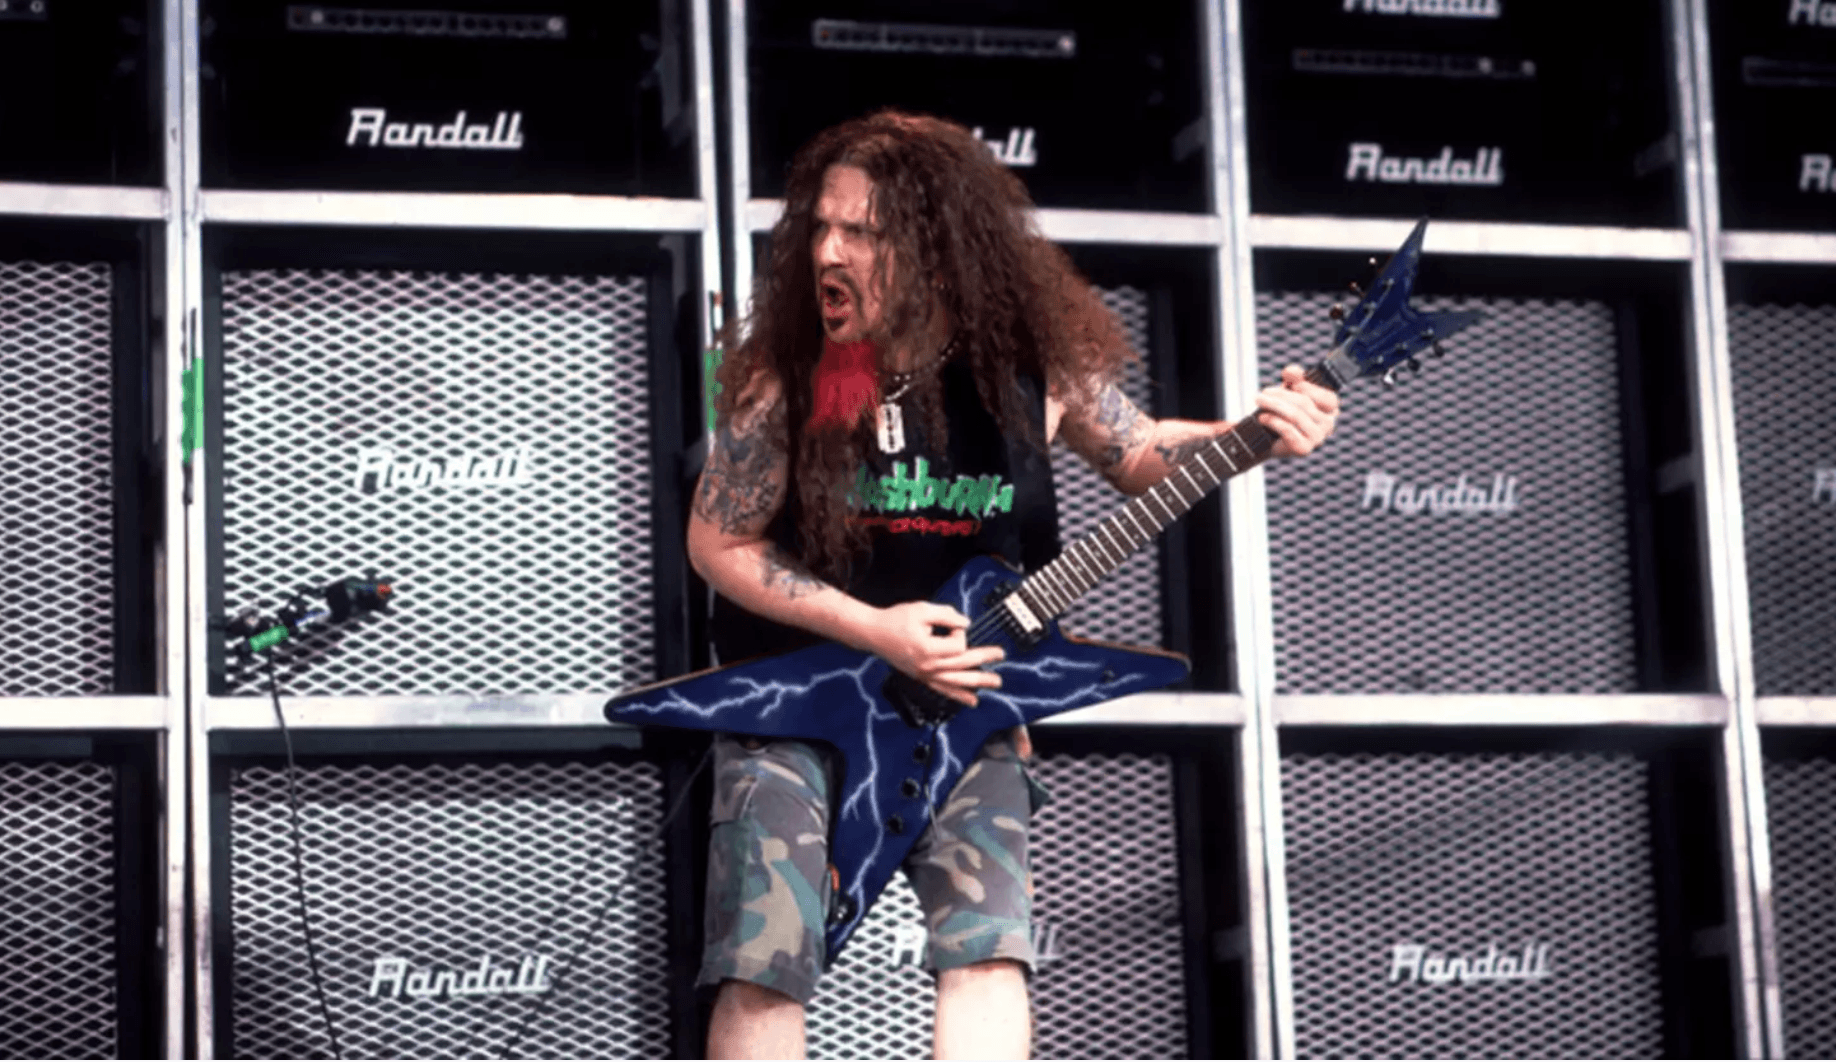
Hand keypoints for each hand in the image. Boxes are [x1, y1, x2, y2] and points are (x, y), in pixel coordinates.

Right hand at [866, 601, 1004, 706]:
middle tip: (1000, 654)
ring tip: (995, 683)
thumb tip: (966, 624)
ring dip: (978, 682)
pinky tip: (972, 700)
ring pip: (957, 681)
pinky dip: (959, 695)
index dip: (959, 632)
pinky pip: (944, 690)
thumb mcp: (922, 609)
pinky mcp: (922, 678)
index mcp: (928, 649)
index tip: (952, 624)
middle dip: (984, 658)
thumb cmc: (895, 620)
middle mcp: (928, 666)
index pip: (958, 645)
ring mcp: (925, 675)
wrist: (873, 633)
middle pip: (963, 665)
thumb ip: (946, 615)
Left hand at [1257, 364, 1339, 457]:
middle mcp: (1328, 424)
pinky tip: (1262, 417)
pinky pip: (1288, 429)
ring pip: (1295, 415)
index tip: (1288, 382)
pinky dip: (1272, 420)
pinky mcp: (1304, 448)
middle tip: (1262, 394)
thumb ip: (1294, 377)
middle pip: (1305, 403)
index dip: (1308, 387)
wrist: (1268, 439)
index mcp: (1331, 409)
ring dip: (1273, 406)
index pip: (1328, 397)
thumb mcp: (1290, 390)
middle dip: (1281, 395)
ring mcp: (1318, 438)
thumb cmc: (1283, 411)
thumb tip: (1292, 371)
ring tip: (1259, 402)